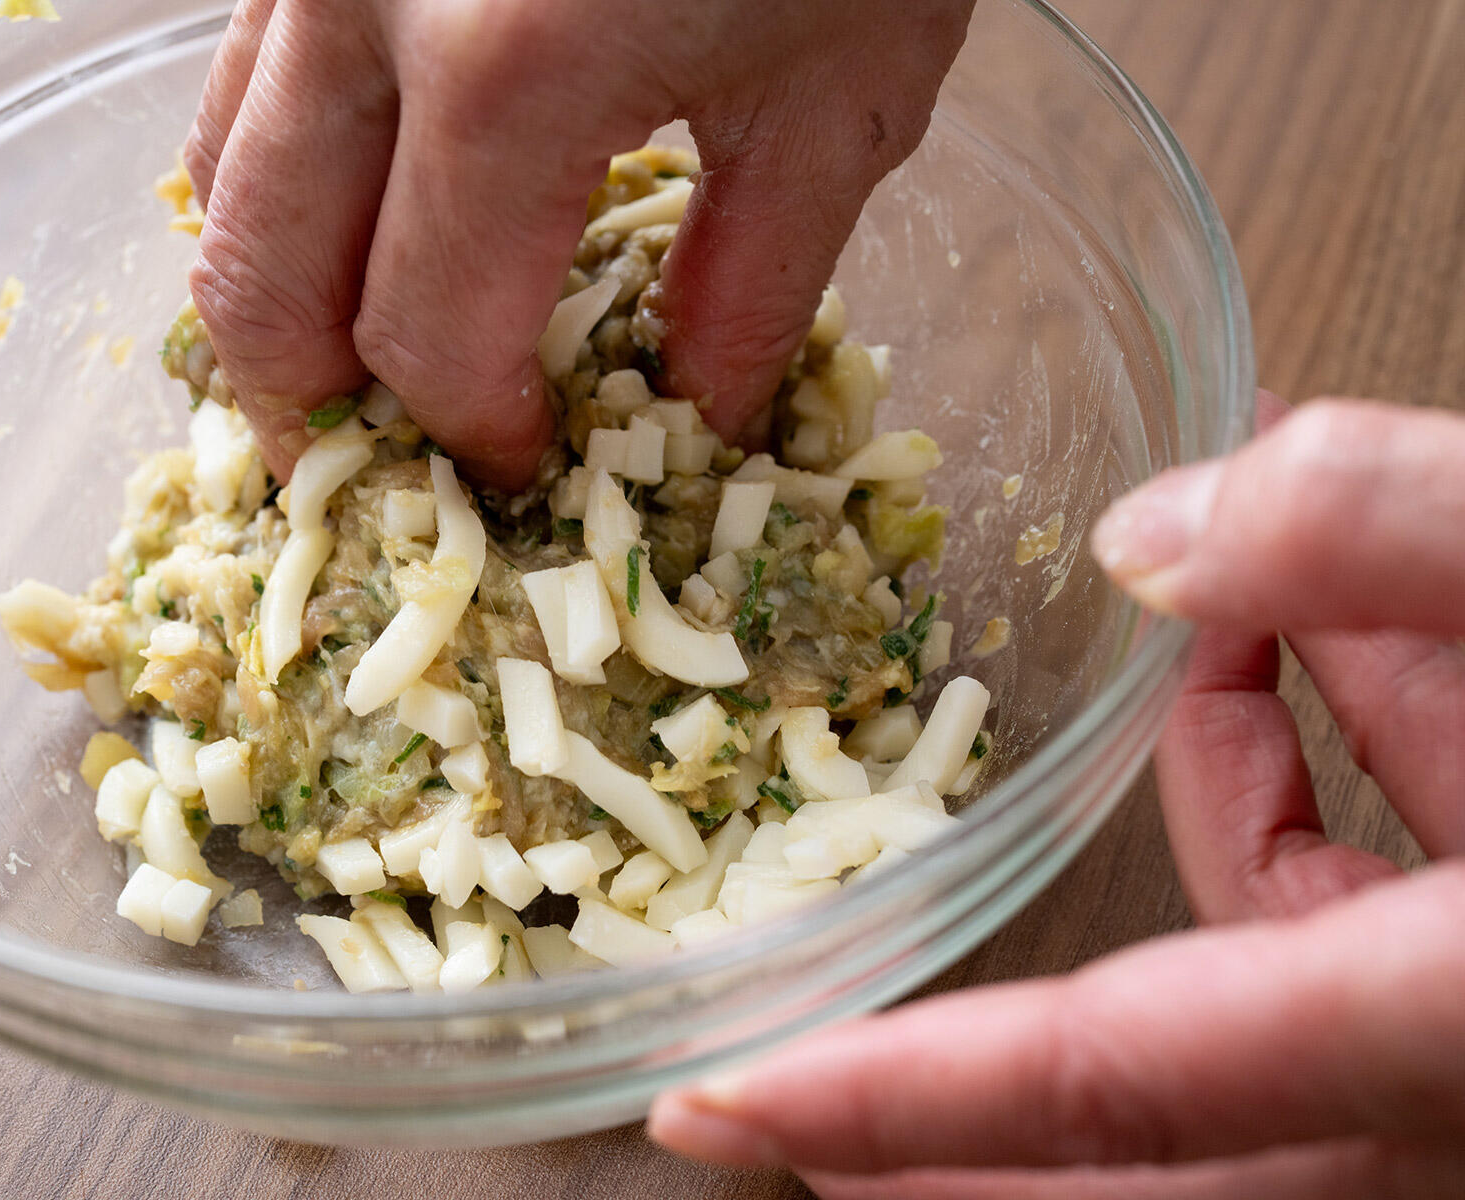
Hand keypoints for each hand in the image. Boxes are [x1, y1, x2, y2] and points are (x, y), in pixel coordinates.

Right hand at [183, 0, 971, 486]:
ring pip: (218, 168)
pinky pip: (246, 65)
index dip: (464, 431)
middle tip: (364, 464)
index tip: (515, 464)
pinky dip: (279, 167)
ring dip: (269, 291)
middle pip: (257, 279)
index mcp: (507, 79)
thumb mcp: (843, 89)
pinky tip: (350, 201)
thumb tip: (701, 418)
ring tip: (343, 355)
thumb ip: (753, 283)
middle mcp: (364, 7)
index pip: (425, 338)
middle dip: (303, 403)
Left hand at [647, 393, 1464, 1196]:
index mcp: (1444, 1016)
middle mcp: (1443, 1065)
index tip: (714, 1108)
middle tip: (778, 1074)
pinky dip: (1279, 768)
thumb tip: (1149, 532)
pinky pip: (1329, 899)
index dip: (899, 1102)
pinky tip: (1270, 636)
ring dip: (1173, 818)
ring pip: (1243, 989)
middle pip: (1136, 1141)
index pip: (1113, 1080)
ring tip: (1174, 656)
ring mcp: (1458, 1022)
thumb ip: (1387, 536)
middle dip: (952, 1113)